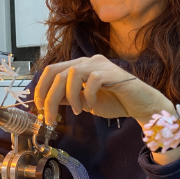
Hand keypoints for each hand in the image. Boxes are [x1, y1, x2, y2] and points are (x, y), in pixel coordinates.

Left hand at [35, 55, 175, 126]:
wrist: (140, 105)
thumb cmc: (114, 101)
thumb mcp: (84, 102)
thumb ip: (68, 98)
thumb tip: (47, 102)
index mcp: (79, 66)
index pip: (52, 70)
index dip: (41, 88)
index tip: (39, 107)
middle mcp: (88, 61)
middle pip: (58, 73)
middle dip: (50, 98)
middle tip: (50, 117)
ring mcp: (101, 65)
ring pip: (72, 74)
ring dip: (71, 96)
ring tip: (78, 110)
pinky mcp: (113, 73)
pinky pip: (93, 80)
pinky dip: (88, 95)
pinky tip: (92, 105)